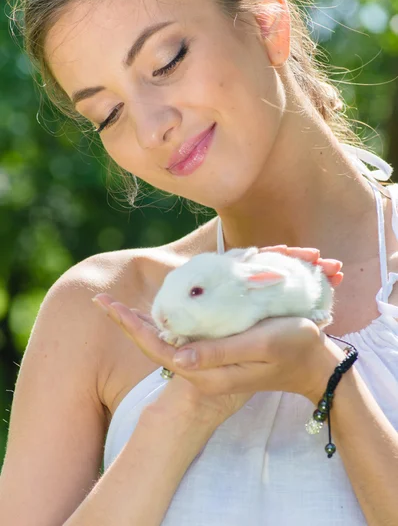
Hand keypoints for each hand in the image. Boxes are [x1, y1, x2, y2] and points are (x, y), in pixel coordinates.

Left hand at [93, 246, 343, 422]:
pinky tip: (159, 310)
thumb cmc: (293, 347)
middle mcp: (203, 372)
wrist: (315, 363)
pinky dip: (167, 322)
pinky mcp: (218, 354)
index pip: (158, 349)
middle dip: (129, 323)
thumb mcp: (260, 346)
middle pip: (156, 345)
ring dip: (144, 323)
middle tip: (103, 301)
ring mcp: (210, 364)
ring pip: (167, 342)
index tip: (107, 305)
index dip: (131, 327)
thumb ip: (220, 353)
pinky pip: (184, 338)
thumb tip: (176, 359)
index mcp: (208, 373)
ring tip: (119, 306)